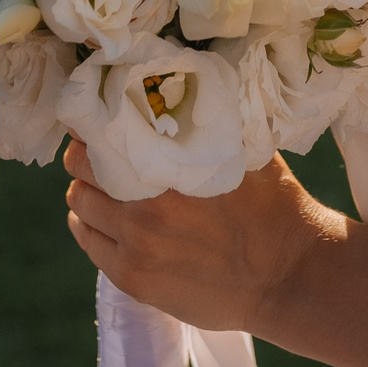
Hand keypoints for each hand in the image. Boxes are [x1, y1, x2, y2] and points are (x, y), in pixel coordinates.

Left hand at [62, 138, 342, 334]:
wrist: (288, 275)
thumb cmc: (273, 205)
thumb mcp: (244, 148)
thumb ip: (205, 122)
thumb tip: (179, 88)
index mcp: (170, 166)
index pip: (101, 132)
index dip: (96, 121)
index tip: (102, 116)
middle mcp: (144, 207)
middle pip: (80, 167)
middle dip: (88, 154)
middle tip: (103, 150)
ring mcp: (135, 247)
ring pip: (79, 204)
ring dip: (87, 190)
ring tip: (107, 186)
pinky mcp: (133, 279)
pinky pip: (89, 241)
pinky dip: (89, 224)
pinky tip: (106, 218)